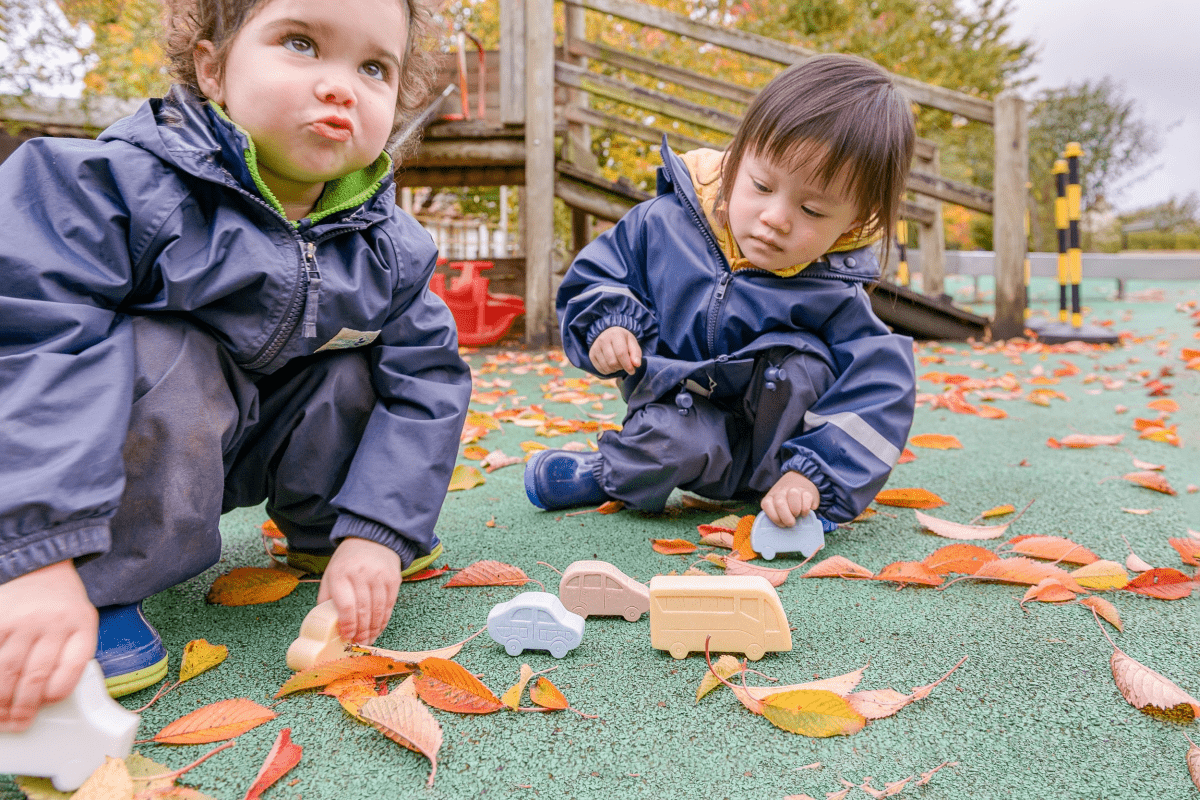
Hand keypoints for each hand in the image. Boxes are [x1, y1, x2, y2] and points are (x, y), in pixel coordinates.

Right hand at [0, 560, 98, 731]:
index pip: (70, 671)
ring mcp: (23, 621)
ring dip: (0, 701)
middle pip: (35, 677)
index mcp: (82, 626)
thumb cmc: (61, 603)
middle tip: (17, 723)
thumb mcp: (80, 621)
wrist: (39, 565)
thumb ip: (70, 653)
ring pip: (7, 672)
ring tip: (0, 715)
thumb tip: (48, 697)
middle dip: (23, 708)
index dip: (55, 694)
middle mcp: (54, 623)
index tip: (44, 705)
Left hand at [316, 537, 401, 644]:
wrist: (372, 539)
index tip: (346, 636)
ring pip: (378, 610)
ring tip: (367, 640)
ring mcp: (379, 577)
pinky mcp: (393, 580)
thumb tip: (325, 623)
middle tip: (357, 643)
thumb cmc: (348, 561)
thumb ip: (326, 597)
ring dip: (373, 629)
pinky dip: (384, 620)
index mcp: (341, 574)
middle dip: (360, 631)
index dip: (347, 624)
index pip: (345, 605)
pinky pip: (389, 605)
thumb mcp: (330, 574)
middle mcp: (361, 575)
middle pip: (363, 610)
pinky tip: (378, 628)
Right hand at [588, 327, 641, 374]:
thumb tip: (636, 365)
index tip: (632, 371)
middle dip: (621, 367)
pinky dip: (608, 371)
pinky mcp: (591, 354)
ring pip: (606, 367)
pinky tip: (611, 366)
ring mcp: (595, 347)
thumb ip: (636, 354)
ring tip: (618, 364)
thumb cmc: (623, 340)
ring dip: (615, 370)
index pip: (621, 353)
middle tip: (624, 364)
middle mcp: (603, 339)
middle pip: (613, 362)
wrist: (609, 334)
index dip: (627, 365)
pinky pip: (600, 369)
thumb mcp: (632, 343)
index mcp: (615, 334)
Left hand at [760, 471, 820, 527]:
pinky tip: (804, 512)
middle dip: (786, 517)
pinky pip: (806, 498)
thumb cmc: (787, 504)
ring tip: (798, 514)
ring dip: (796, 510)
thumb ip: (777, 516)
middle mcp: (780, 491)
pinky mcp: (806, 491)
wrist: (799, 482)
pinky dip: (806, 508)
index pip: (767, 505)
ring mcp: (794, 489)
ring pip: (793, 495)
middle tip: (791, 523)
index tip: (782, 524)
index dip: (775, 518)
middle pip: (780, 503)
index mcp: (770, 497)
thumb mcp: (777, 509)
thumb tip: (781, 531)